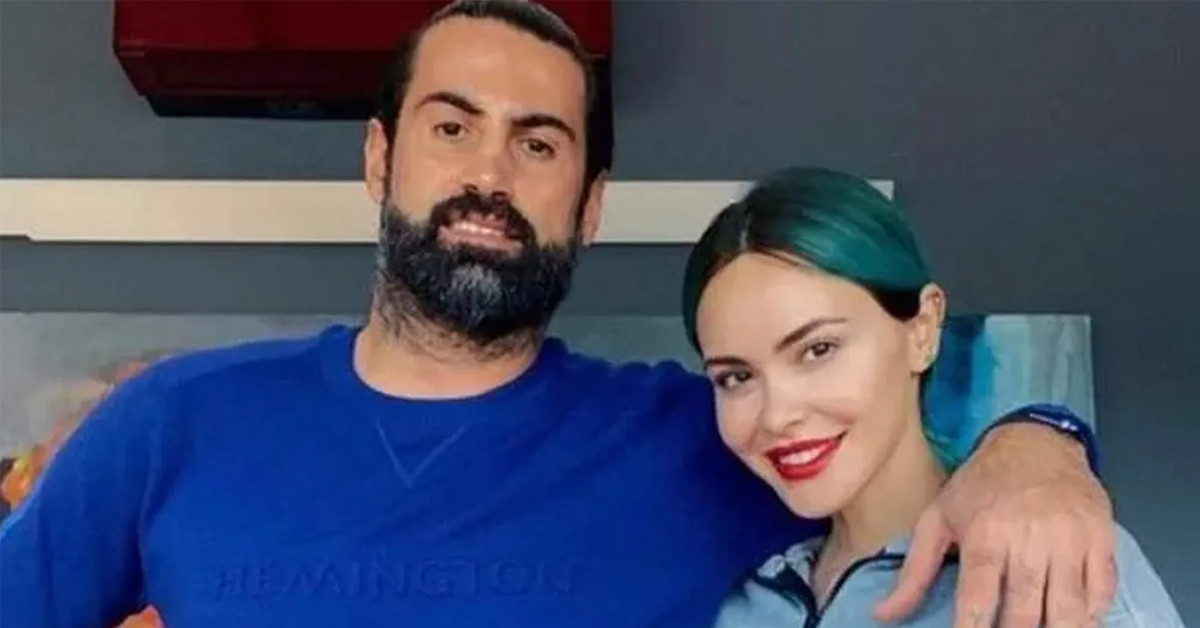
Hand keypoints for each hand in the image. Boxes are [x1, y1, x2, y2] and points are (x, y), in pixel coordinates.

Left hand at [873, 422, 1115, 626]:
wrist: (1037, 441)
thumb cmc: (982, 483)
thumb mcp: (938, 519)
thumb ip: (913, 572)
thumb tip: (883, 613)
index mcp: (985, 537)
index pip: (978, 601)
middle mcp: (1029, 541)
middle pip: (1025, 615)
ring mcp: (1069, 542)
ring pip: (1070, 611)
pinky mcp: (1101, 540)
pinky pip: (1102, 593)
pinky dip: (1091, 615)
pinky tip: (1073, 621)